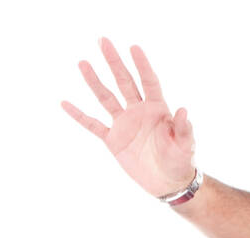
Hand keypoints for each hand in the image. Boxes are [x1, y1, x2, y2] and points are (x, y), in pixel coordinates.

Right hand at [62, 39, 196, 196]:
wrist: (169, 184)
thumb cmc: (181, 163)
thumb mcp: (185, 146)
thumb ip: (184, 129)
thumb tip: (184, 111)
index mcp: (158, 110)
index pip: (148, 82)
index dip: (142, 65)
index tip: (134, 47)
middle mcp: (139, 112)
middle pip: (124, 82)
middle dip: (114, 62)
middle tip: (103, 41)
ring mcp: (125, 124)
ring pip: (106, 98)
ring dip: (94, 81)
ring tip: (83, 63)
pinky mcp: (114, 139)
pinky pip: (93, 124)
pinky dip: (79, 115)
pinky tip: (64, 103)